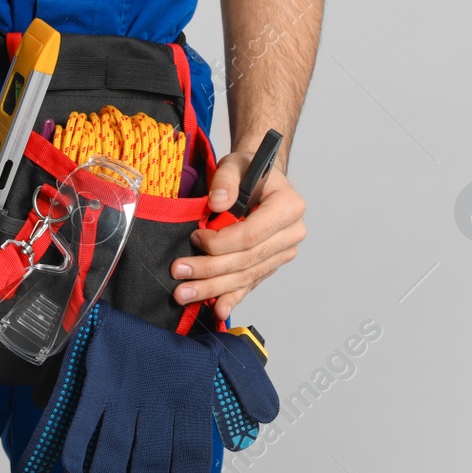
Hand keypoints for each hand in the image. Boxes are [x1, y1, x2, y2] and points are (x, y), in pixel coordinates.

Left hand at [171, 146, 306, 319]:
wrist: (262, 180)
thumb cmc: (250, 170)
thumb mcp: (235, 163)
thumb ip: (226, 180)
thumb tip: (216, 204)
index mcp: (289, 207)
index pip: (251, 234)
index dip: (221, 242)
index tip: (195, 238)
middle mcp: (291, 234)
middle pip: (247, 260)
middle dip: (210, 270)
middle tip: (179, 273)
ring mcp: (282, 253)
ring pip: (245, 276)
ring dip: (213, 287)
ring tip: (184, 293)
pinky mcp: (271, 265)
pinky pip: (250, 283)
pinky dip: (232, 297)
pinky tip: (217, 309)